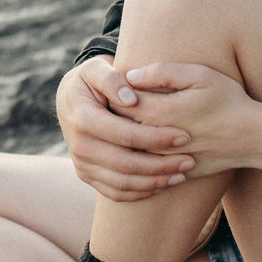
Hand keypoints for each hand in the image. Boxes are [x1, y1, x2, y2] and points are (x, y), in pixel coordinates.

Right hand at [56, 57, 193, 202]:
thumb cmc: (92, 79)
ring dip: (155, 182)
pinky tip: (163, 185)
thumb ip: (112, 79)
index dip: (156, 138)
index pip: (126, 135)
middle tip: (189, 161)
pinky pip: (114, 192)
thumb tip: (131, 98)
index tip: (184, 136)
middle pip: (126, 164)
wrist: (72, 98)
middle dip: (161, 165)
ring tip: (182, 176)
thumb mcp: (97, 69)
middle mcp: (79, 146)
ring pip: (122, 183)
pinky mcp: (87, 175)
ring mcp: (82, 164)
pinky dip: (140, 192)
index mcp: (83, 119)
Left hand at [118, 61, 258, 179]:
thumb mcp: (200, 75)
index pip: (120, 101)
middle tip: (114, 101)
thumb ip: (163, 72)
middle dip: (113, 114)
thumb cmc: (228, 100)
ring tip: (123, 122)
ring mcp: (164, 161)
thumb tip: (131, 75)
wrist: (251, 137)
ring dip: (122, 138)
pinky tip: (141, 144)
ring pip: (129, 150)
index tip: (115, 84)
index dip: (113, 92)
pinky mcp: (172, 174)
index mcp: (160, 112)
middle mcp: (157, 140)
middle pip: (119, 127)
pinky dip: (137, 157)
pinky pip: (144, 168)